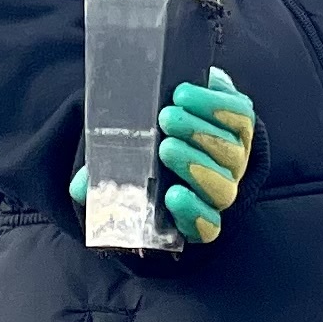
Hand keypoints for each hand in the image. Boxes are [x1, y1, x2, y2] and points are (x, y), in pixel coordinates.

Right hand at [64, 71, 250, 250]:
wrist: (180, 108)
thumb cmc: (146, 152)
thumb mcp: (123, 170)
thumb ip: (103, 181)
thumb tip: (80, 186)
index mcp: (196, 209)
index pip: (206, 226)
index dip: (194, 215)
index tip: (172, 197)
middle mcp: (221, 186)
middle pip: (220, 186)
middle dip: (193, 166)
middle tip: (164, 146)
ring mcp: (236, 155)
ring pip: (230, 152)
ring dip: (201, 132)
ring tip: (169, 115)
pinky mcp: (242, 121)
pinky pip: (240, 116)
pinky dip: (216, 105)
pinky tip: (186, 94)